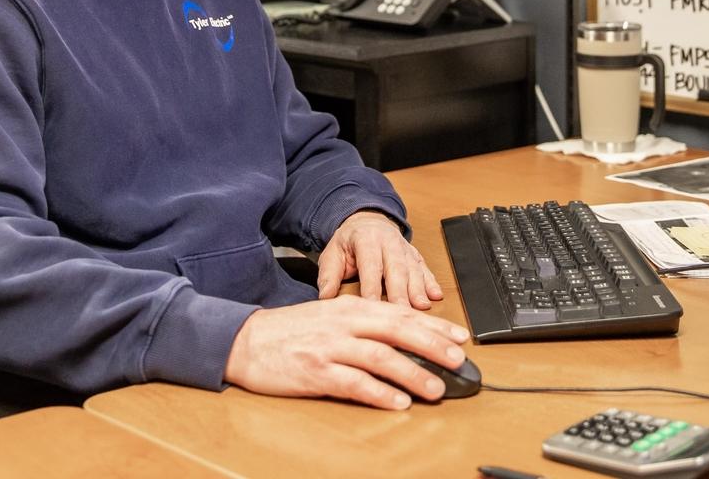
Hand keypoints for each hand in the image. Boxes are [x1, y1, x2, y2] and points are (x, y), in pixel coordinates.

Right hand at [224, 294, 469, 408]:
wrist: (248, 340)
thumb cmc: (293, 330)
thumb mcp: (332, 316)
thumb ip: (365, 324)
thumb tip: (404, 338)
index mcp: (351, 306)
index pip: (401, 313)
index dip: (434, 325)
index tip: (460, 336)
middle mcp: (345, 322)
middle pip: (398, 330)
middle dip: (433, 344)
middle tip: (458, 359)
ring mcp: (331, 347)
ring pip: (381, 357)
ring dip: (412, 373)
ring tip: (436, 388)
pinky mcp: (317, 372)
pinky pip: (354, 383)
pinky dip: (379, 393)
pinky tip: (397, 402)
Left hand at [317, 210, 443, 308]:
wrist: (366, 222)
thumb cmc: (348, 243)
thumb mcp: (332, 254)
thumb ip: (328, 275)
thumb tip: (325, 297)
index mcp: (366, 239)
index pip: (370, 265)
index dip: (372, 287)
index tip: (373, 307)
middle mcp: (388, 241)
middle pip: (396, 268)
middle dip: (400, 292)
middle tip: (402, 314)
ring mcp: (404, 247)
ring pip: (413, 269)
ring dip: (418, 289)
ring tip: (422, 307)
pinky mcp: (414, 255)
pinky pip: (424, 268)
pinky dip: (431, 282)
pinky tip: (436, 295)